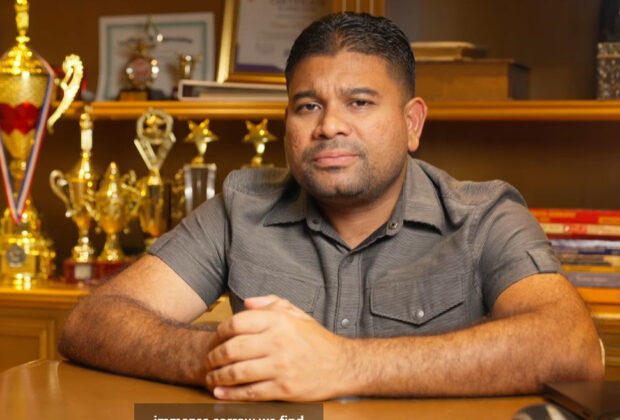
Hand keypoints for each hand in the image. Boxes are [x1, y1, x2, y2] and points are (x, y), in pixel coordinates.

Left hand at [205, 295, 353, 400]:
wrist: (342, 366)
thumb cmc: (316, 340)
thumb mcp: (297, 314)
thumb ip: (271, 304)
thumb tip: (247, 302)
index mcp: (279, 321)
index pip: (237, 323)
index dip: (220, 331)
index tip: (215, 338)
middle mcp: (278, 342)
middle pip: (232, 348)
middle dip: (214, 356)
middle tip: (208, 360)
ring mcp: (280, 367)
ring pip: (237, 372)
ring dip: (218, 376)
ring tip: (211, 377)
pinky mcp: (283, 389)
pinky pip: (250, 392)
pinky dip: (231, 394)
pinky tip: (221, 393)